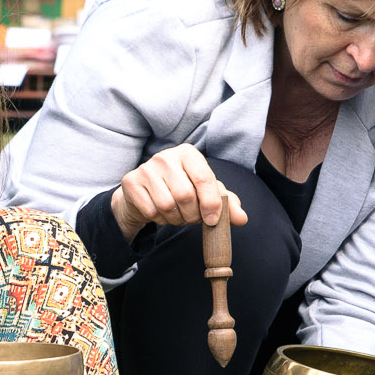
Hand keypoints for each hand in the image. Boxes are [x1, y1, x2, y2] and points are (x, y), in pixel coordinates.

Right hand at [110, 144, 247, 240]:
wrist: (144, 194)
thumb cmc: (181, 190)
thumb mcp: (206, 194)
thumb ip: (226, 204)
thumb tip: (242, 219)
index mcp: (188, 153)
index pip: (205, 179)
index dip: (211, 203)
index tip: (212, 220)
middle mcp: (166, 156)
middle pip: (186, 195)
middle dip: (192, 215)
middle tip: (192, 217)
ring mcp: (146, 168)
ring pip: (167, 205)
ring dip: (176, 219)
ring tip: (177, 215)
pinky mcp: (131, 182)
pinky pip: (151, 211)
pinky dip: (159, 220)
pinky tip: (160, 213)